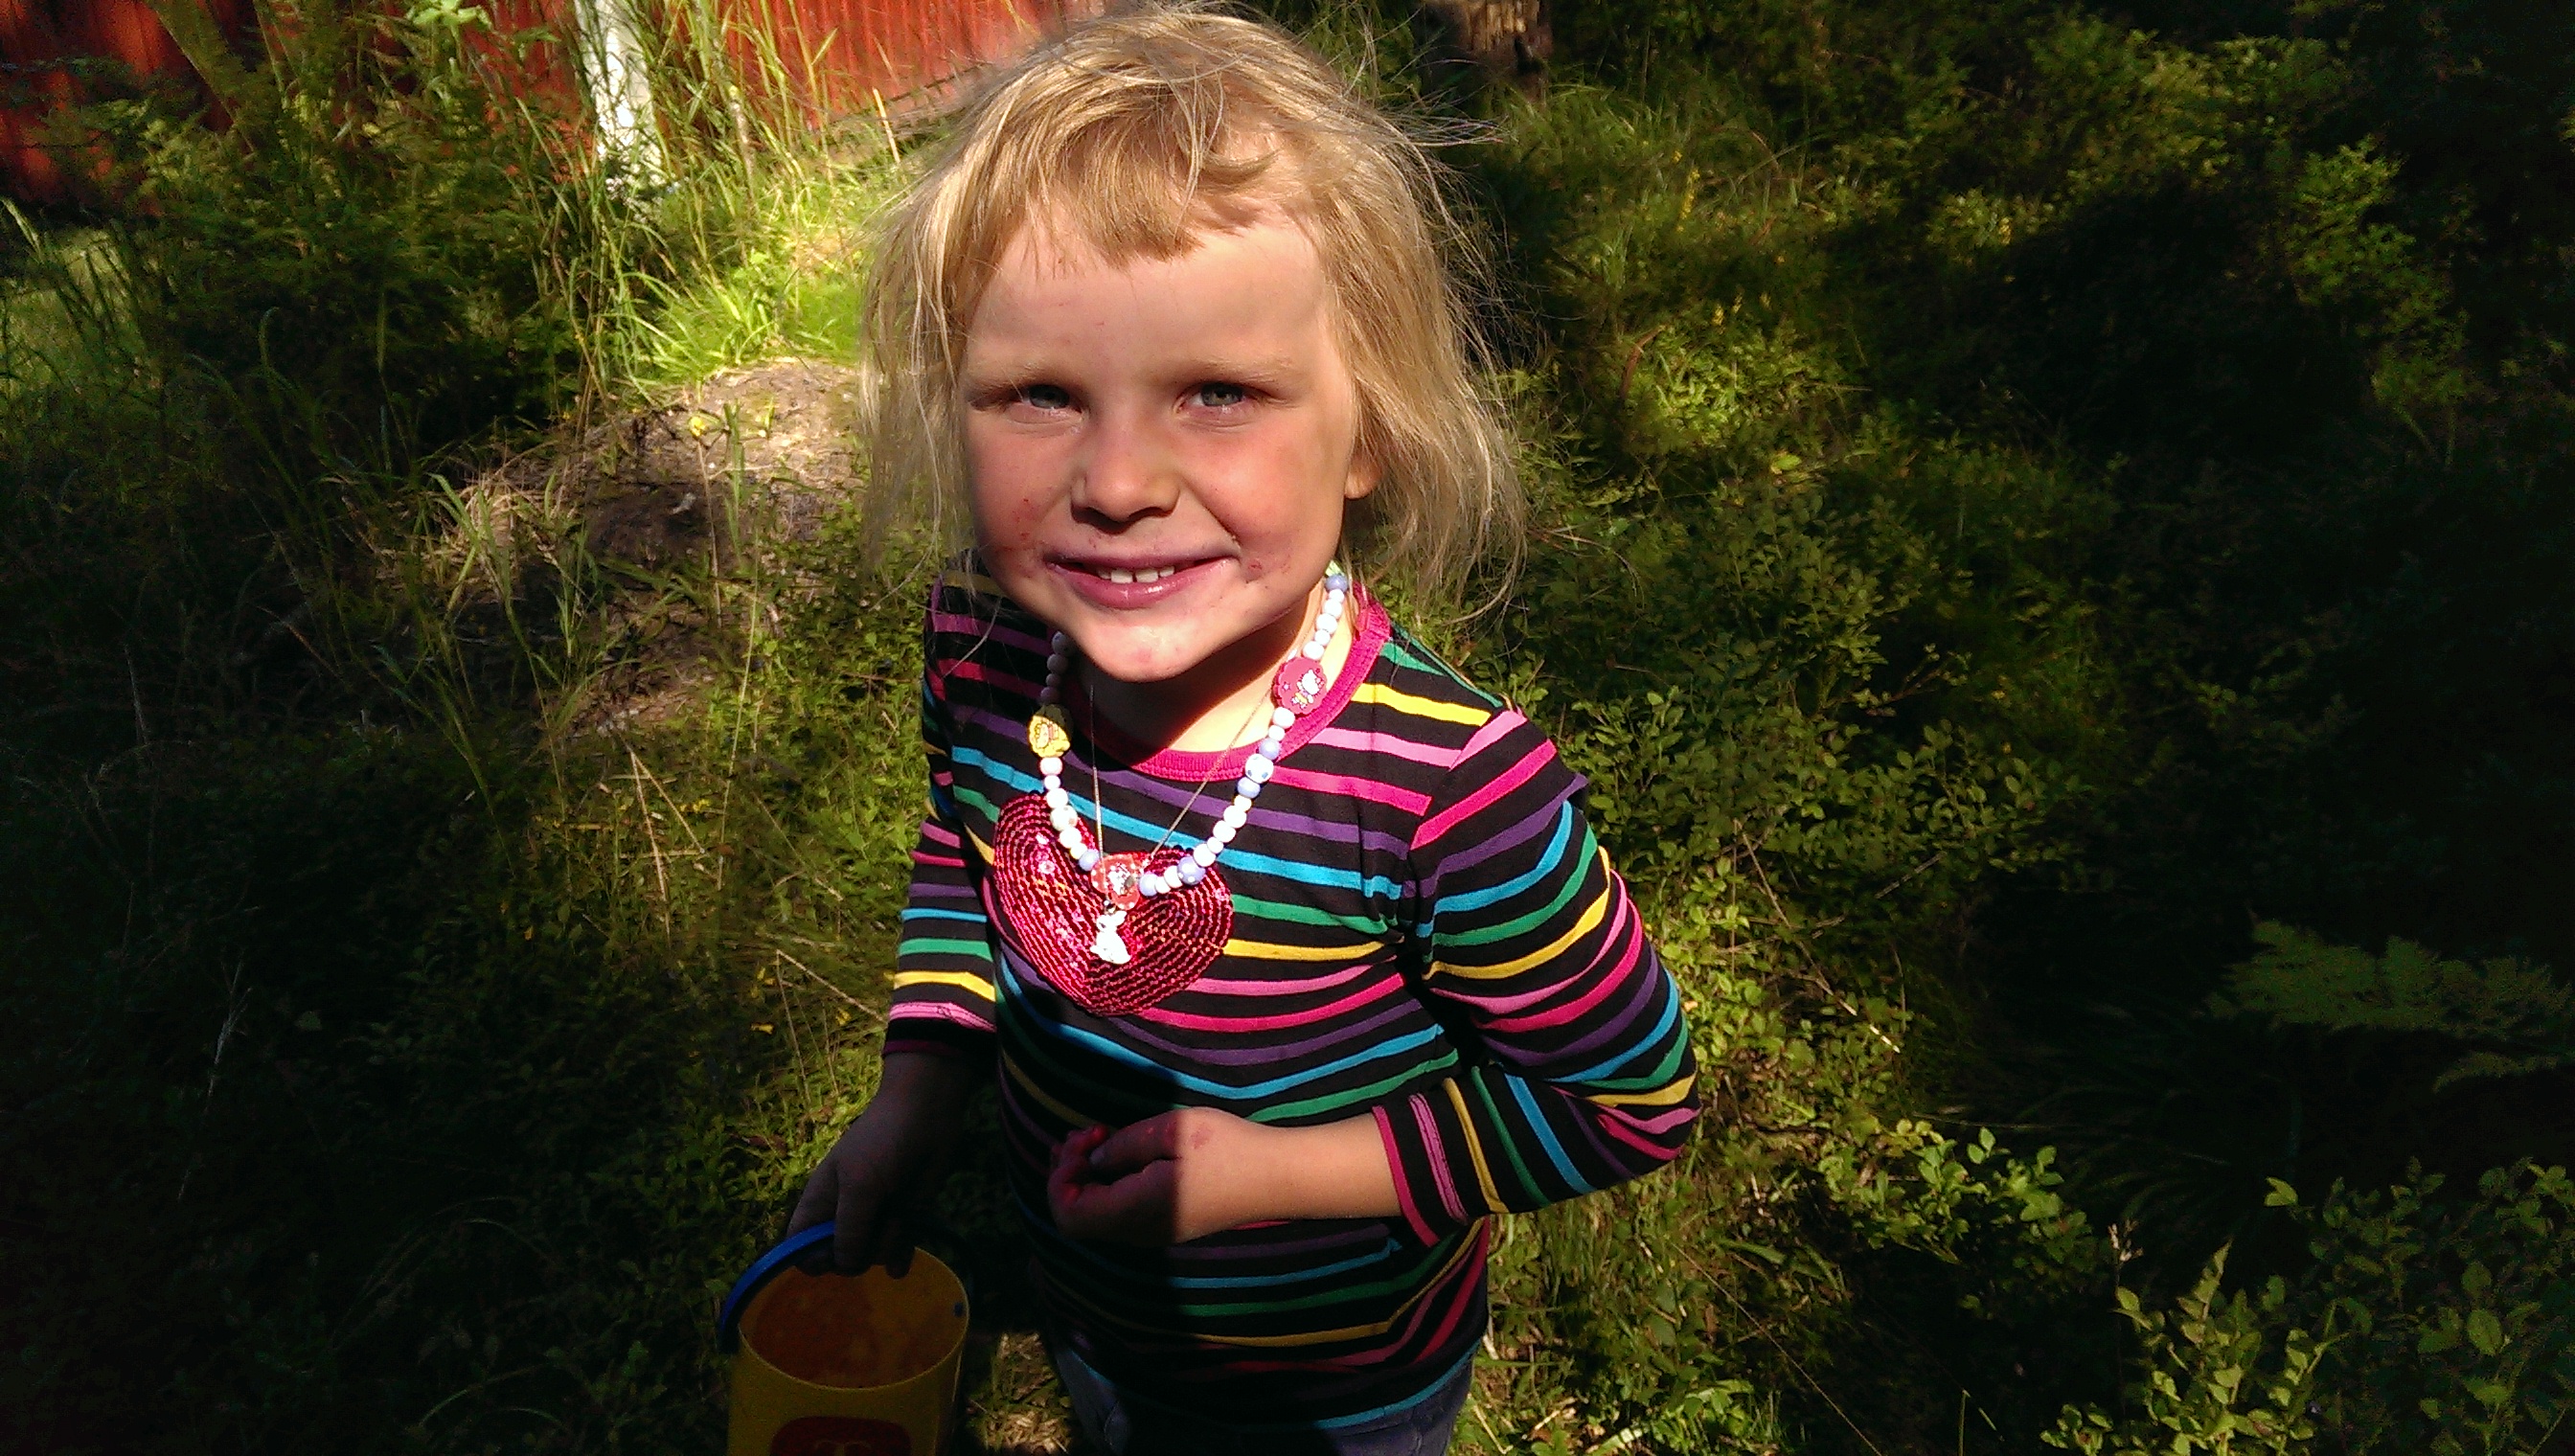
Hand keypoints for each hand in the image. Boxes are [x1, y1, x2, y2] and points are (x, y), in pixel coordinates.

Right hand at [788, 1052, 976, 1273]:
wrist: (927, 1117)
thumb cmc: (883, 1144)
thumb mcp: (859, 1186)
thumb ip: (848, 1229)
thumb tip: (843, 1266)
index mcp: (819, 1202)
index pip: (797, 1244)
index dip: (808, 1257)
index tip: (830, 1255)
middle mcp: (843, 1214)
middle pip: (836, 1258)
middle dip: (855, 1254)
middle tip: (872, 1230)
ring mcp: (874, 1218)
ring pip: (870, 1257)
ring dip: (885, 1245)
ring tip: (898, 1217)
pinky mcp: (902, 1219)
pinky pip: (895, 1252)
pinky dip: (898, 1257)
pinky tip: (901, 1264)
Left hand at [1046, 1107, 1399, 1245]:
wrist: (1278, 1178)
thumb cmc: (1228, 1148)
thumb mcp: (1171, 1130)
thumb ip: (1124, 1145)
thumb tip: (1094, 1160)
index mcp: (1136, 1211)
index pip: (1069, 1214)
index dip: (1061, 1177)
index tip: (1085, 1138)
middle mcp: (1139, 1232)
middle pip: (1079, 1219)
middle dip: (1070, 1173)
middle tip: (1086, 1133)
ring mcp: (1155, 1233)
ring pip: (1099, 1217)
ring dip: (1089, 1179)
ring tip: (1096, 1138)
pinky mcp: (1168, 1225)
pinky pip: (1120, 1213)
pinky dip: (1108, 1186)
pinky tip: (1121, 1156)